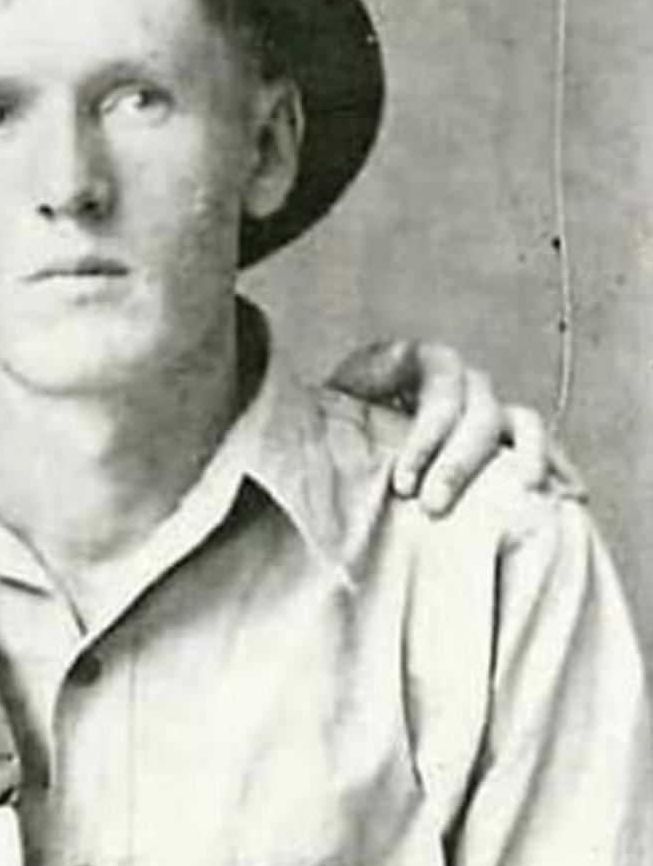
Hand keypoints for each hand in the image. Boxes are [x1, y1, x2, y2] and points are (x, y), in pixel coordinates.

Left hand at [325, 340, 569, 514]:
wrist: (336, 443)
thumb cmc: (323, 428)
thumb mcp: (314, 415)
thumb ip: (316, 410)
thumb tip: (299, 417)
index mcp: (408, 358)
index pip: (436, 382)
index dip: (426, 434)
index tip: (401, 484)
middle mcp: (453, 376)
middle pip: (475, 409)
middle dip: (457, 461)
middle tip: (432, 507)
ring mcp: (480, 402)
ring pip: (513, 422)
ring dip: (510, 462)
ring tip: (510, 498)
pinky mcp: (499, 433)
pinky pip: (534, 440)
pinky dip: (551, 463)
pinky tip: (566, 495)